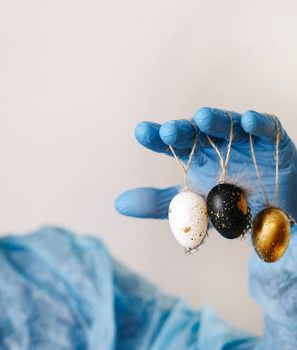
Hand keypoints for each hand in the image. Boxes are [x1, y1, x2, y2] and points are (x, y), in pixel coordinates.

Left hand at [115, 107, 296, 346]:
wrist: (273, 218)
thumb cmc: (228, 205)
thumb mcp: (191, 207)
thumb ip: (159, 204)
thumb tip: (118, 203)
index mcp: (193, 155)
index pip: (171, 143)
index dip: (157, 136)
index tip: (141, 132)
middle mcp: (215, 143)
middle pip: (196, 131)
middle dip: (183, 129)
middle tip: (169, 130)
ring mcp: (243, 140)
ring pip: (227, 124)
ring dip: (216, 120)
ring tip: (203, 118)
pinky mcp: (273, 142)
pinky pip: (266, 129)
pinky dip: (258, 123)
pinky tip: (247, 120)